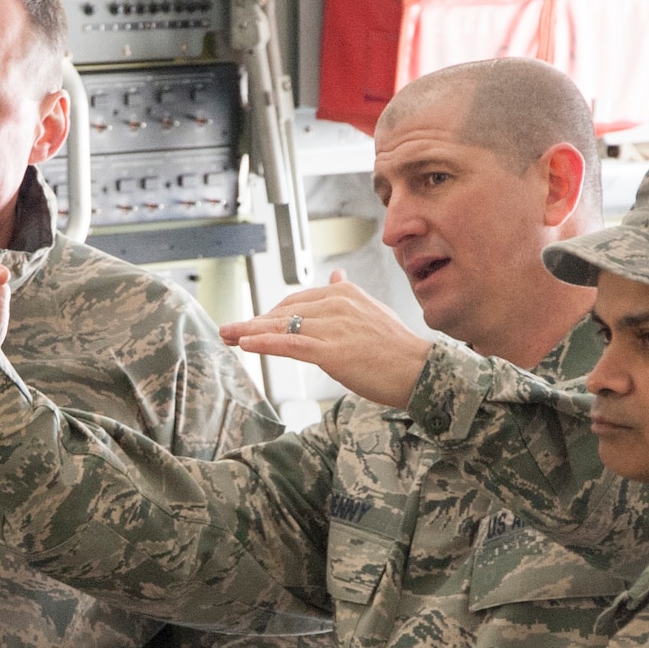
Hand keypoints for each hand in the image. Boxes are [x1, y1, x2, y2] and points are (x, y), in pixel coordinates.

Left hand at [220, 271, 433, 407]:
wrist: (420, 371)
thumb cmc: (397, 348)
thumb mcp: (371, 311)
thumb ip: (348, 295)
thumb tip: (337, 276)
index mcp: (345, 293)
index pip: (296, 300)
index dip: (270, 313)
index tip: (252, 322)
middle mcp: (337, 304)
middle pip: (284, 311)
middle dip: (253, 321)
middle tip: (228, 330)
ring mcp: (334, 327)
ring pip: (282, 327)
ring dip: (250, 332)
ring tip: (227, 337)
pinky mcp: (332, 351)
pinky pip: (291, 344)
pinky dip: (265, 343)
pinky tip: (246, 344)